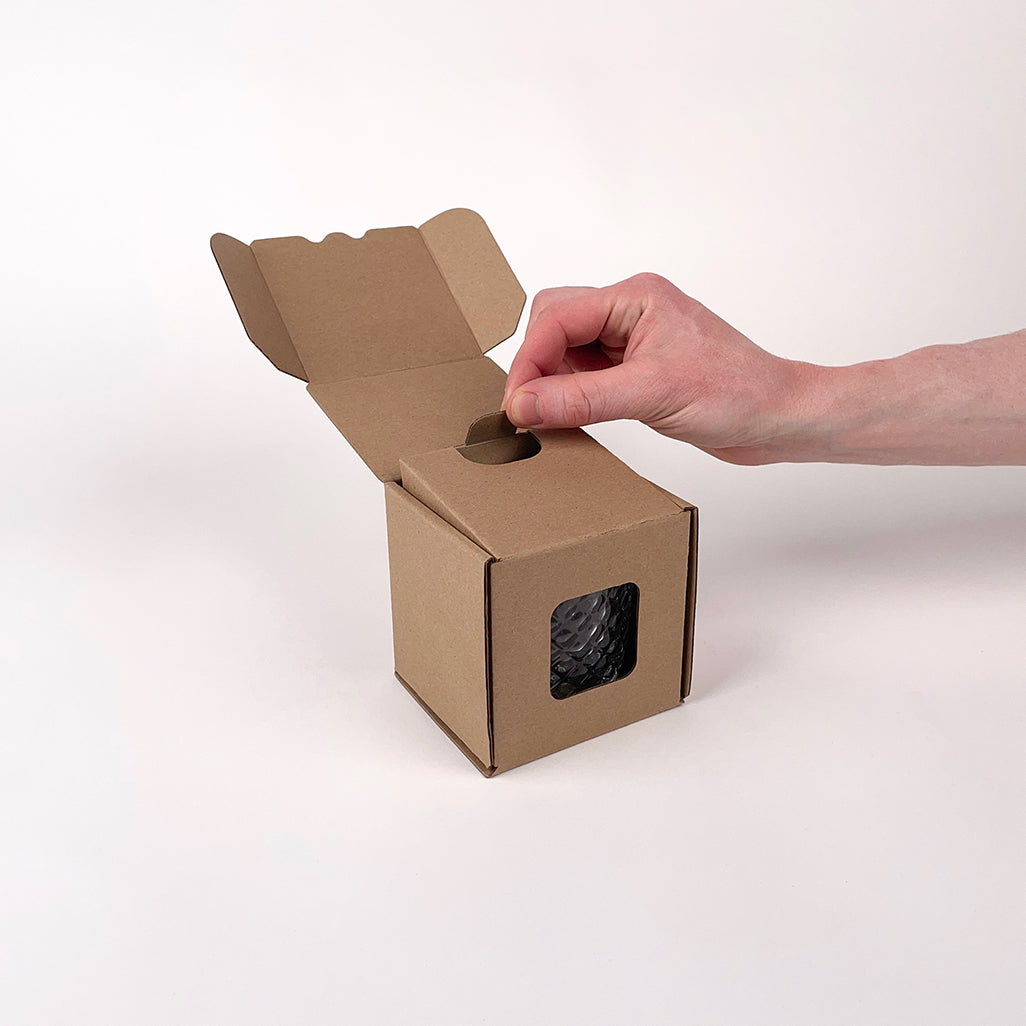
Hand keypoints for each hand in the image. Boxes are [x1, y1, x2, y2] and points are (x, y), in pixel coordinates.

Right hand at [502, 273, 814, 464]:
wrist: (779, 418)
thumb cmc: (737, 392)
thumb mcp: (651, 394)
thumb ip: (581, 398)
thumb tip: (523, 403)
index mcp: (635, 297)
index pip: (558, 317)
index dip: (529, 360)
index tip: (516, 404)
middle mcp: (630, 312)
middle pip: (553, 323)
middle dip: (535, 364)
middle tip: (526, 409)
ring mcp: (633, 341)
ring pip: (566, 349)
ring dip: (550, 381)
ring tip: (547, 417)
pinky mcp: (636, 370)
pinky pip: (584, 374)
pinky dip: (570, 395)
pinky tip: (570, 418)